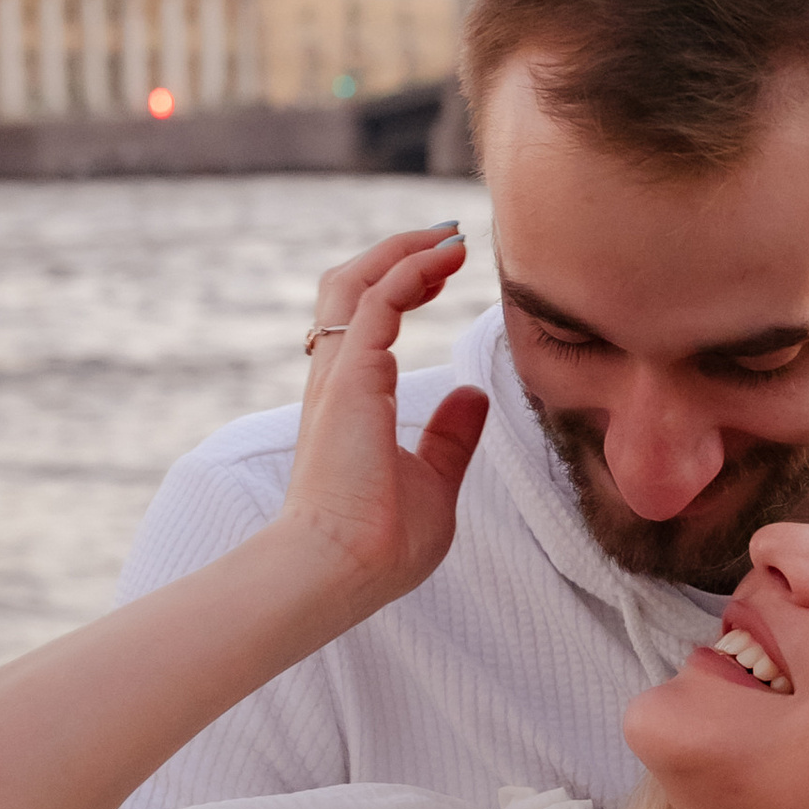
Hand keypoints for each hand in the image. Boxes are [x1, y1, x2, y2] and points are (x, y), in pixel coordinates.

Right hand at [278, 229, 487, 620]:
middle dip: (397, 253)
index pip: (367, 320)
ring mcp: (339, 376)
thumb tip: (472, 396)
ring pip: (355, 282)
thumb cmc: (378, 545)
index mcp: (351, 401)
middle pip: (351, 287)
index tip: (444, 267)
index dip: (403, 283)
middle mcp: (336, 379)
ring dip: (402, 250)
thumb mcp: (432, 482)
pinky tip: (445, 258)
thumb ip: (449, 437)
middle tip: (449, 237)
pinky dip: (409, 270)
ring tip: (450, 236)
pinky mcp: (352, 379)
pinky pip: (378, 302)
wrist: (340, 572)